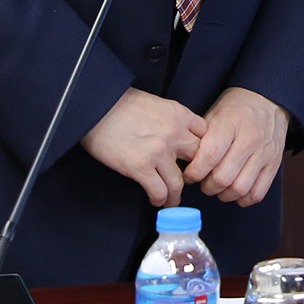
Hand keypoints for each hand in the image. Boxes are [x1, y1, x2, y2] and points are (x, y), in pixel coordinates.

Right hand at [81, 87, 206, 206]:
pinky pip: (160, 191)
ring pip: (180, 182)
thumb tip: (181, 136)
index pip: (206, 136)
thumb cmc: (122, 103)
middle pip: (199, 160)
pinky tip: (156, 200)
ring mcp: (158, 151)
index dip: (204, 151)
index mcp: (180, 114)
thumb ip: (173, 120)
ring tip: (172, 200)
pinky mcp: (140, 167)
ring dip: (176, 195)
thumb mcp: (157, 103)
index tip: (199, 161)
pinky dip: (160, 199)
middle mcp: (174, 133)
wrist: (96, 106)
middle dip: (195, 174)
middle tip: (188, 183)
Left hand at [183, 87, 289, 205]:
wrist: (268, 98)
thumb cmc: (237, 106)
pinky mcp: (274, 164)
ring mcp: (264, 153)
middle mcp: (250, 139)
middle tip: (203, 182)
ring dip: (223, 194)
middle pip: (223, 177)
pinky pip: (258, 193)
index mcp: (230, 123)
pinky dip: (243, 199)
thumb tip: (184, 160)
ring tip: (218, 187)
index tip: (189, 175)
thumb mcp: (215, 112)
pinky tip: (235, 190)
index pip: (209, 156)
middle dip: (207, 186)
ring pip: (240, 188)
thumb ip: (201, 136)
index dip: (194, 172)